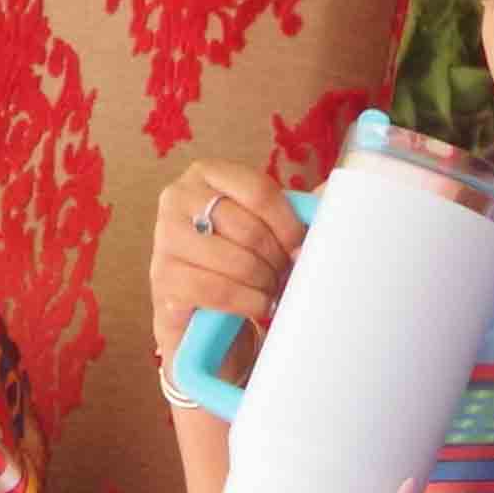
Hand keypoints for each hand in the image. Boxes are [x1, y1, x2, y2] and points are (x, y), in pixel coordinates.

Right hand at [153, 163, 308, 380]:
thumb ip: (296, 209)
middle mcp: (177, 198)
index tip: (300, 247)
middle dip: (276, 259)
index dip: (289, 224)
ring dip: (263, 283)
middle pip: (250, 229)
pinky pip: (219, 290)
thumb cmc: (240, 264)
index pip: (259, 190)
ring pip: (236, 261)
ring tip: (267, 289)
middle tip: (280, 273)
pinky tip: (257, 305)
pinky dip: (248, 302)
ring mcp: (165, 239)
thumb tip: (330, 196)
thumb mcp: (266, 230)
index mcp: (206, 174)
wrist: (205, 319)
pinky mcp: (163, 280)